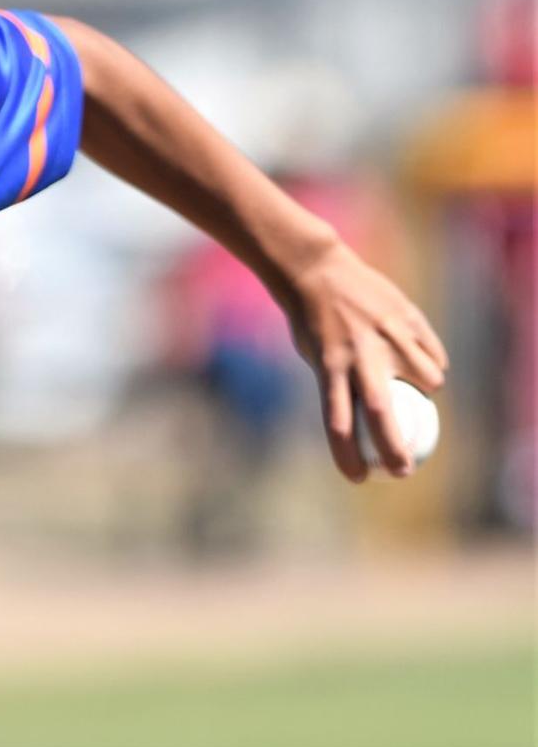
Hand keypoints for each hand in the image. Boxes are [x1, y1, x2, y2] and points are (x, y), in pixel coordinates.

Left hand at [284, 239, 447, 482]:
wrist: (315, 269)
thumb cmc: (311, 319)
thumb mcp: (315, 355)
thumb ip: (340, 384)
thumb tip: (362, 422)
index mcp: (329, 367)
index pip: (338, 424)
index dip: (348, 457)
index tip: (358, 478)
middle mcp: (359, 353)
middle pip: (383, 413)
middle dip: (397, 448)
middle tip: (405, 470)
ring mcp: (387, 334)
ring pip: (428, 379)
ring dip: (427, 390)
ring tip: (417, 388)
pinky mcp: (407, 316)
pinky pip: (434, 353)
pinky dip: (434, 364)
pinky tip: (428, 365)